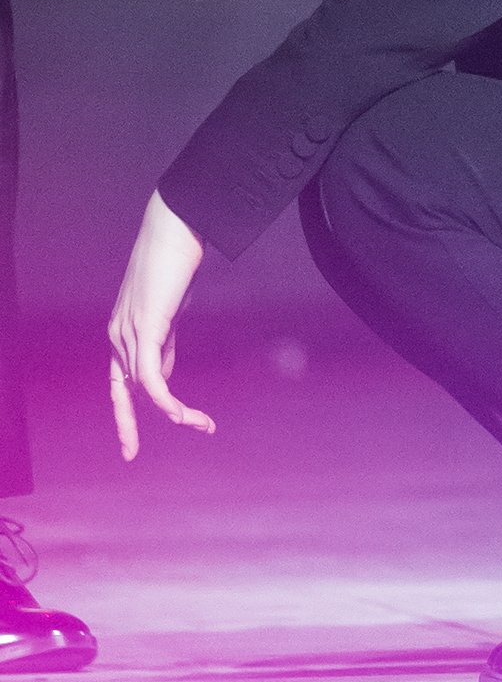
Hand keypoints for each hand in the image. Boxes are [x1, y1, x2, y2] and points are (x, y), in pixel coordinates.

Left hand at [107, 190, 212, 460]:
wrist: (175, 227)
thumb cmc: (175, 260)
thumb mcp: (169, 309)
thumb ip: (163, 340)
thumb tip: (164, 373)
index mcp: (122, 331)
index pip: (121, 382)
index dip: (125, 412)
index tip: (131, 441)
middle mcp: (118, 335)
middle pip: (125, 391)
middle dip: (132, 424)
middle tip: (130, 455)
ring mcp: (128, 331)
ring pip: (143, 387)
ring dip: (175, 411)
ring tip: (203, 426)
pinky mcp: (145, 326)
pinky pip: (151, 375)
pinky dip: (164, 399)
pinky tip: (181, 415)